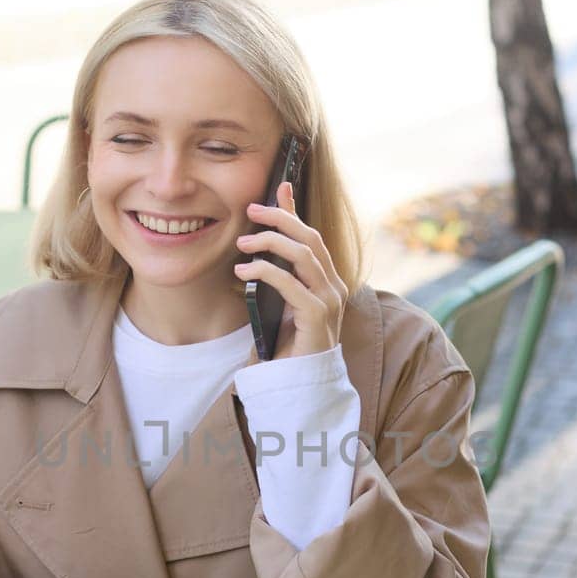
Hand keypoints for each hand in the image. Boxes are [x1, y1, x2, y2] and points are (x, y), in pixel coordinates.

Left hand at [233, 181, 347, 359]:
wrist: (296, 385)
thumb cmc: (286, 344)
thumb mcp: (278, 300)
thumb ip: (277, 270)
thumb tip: (263, 239)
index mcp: (328, 281)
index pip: (313, 236)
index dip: (293, 211)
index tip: (269, 192)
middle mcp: (334, 288)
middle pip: (310, 239)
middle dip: (280, 219)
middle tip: (249, 211)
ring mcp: (329, 303)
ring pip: (303, 256)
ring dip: (269, 243)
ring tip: (241, 244)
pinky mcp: (317, 319)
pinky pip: (292, 285)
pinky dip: (266, 272)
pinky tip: (244, 271)